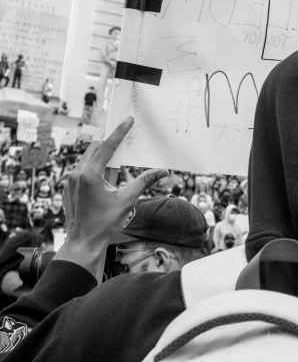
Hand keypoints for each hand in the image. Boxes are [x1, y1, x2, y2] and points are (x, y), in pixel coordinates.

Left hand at [56, 117, 166, 279]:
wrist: (83, 243)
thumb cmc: (104, 223)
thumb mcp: (127, 200)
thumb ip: (144, 181)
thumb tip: (163, 171)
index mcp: (90, 175)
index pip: (107, 146)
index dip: (120, 132)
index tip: (128, 120)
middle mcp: (77, 174)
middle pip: (95, 148)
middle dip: (111, 142)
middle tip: (125, 138)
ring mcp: (70, 181)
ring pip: (88, 158)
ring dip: (102, 155)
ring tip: (117, 159)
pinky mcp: (68, 188)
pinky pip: (82, 169)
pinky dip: (95, 166)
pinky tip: (106, 175)